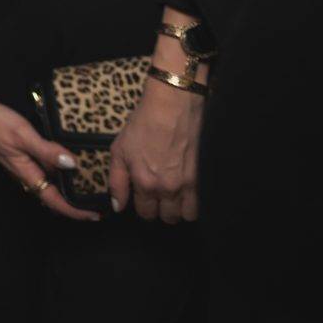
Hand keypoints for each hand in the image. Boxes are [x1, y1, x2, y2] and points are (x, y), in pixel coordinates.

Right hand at [0, 89, 98, 222]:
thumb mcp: (23, 135)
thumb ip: (47, 150)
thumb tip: (72, 164)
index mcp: (27, 173)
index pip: (54, 201)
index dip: (74, 211)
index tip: (94, 215)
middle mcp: (27, 173)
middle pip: (54, 194)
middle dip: (76, 201)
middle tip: (100, 200)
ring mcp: (26, 164)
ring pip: (51, 180)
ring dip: (70, 185)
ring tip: (92, 181)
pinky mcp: (25, 154)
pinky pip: (47, 167)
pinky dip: (61, 168)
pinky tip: (71, 158)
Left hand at [108, 79, 203, 222]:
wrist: (173, 103)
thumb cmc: (144, 123)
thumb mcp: (119, 150)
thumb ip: (117, 181)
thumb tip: (118, 207)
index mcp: (145, 183)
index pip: (146, 214)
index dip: (144, 208)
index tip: (145, 199)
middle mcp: (168, 188)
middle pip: (169, 218)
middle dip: (163, 210)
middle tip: (161, 197)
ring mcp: (190, 183)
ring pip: (188, 215)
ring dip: (182, 208)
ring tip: (176, 195)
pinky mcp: (205, 175)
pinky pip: (204, 202)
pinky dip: (197, 200)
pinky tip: (190, 189)